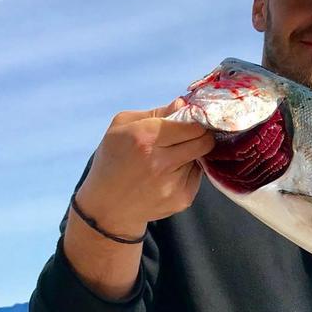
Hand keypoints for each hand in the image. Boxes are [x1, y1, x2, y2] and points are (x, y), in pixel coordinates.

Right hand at [74, 98, 214, 238]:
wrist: (107, 207)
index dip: (195, 121)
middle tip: (190, 136)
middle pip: (203, 141)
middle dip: (200, 136)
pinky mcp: (182, 199)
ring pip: (200, 158)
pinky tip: (167, 176)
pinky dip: (187, 172)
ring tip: (167, 160)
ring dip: (190, 155)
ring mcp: (173, 183)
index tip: (192, 122)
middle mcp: (160, 161)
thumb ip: (156, 112)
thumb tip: (183, 104)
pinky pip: (197, 177)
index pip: (192, 125)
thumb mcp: (121, 126)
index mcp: (144, 137)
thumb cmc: (113, 160)